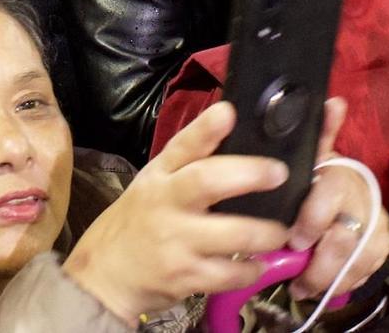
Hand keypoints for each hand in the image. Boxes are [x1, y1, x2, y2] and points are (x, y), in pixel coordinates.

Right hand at [61, 101, 294, 322]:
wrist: (106, 274)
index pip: (182, 145)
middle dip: (248, 175)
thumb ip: (188, 164)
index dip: (206, 128)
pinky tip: (262, 265)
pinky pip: (228, 274)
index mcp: (161, 175)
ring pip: (230, 234)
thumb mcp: (155, 183)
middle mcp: (167, 203)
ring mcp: (176, 241)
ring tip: (282, 231)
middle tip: (279, 173)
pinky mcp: (185, 277)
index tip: (229, 112)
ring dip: (264, 233)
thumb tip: (234, 134)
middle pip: (207, 181)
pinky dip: (252, 271)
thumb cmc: (140, 221)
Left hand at [284, 99, 388, 300]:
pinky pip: (367, 271)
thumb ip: (320, 132)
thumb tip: (332, 101)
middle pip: (345, 240)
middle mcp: (365, 203)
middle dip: (318, 265)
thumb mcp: (318, 153)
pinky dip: (345, 283)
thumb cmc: (326, 174)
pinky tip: (325, 290)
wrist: (357, 189)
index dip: (311, 222)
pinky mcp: (383, 247)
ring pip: (358, 261)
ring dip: (329, 280)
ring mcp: (378, 227)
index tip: (293, 240)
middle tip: (294, 280)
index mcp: (343, 178)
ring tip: (303, 289)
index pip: (330, 200)